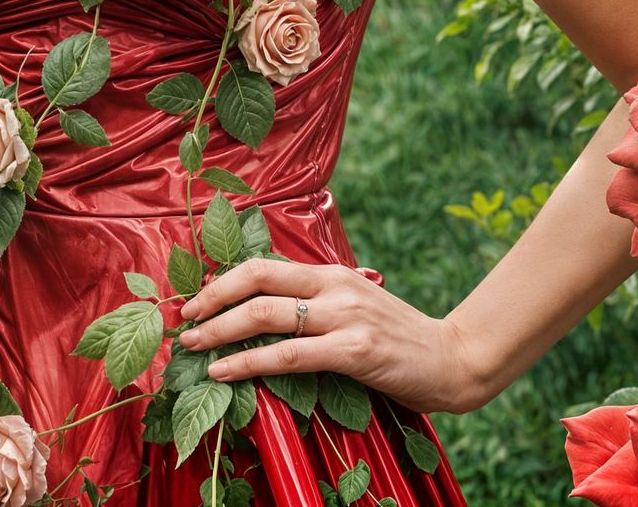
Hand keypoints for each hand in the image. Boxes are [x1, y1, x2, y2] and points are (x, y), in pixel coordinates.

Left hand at [176, 258, 492, 415]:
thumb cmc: (398, 339)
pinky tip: (226, 370)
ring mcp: (344, 316)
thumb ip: (317, 306)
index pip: (264, 266)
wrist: (453, 359)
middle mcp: (333, 286)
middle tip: (184, 318)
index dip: (224, 280)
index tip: (196, 298)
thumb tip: (265, 314)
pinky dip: (250, 362)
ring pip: (266, 315)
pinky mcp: (354, 350)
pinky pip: (289, 355)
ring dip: (221, 330)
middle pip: (257, 280)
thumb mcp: (353, 309)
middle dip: (212, 298)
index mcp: (330, 273)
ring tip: (193, 347)